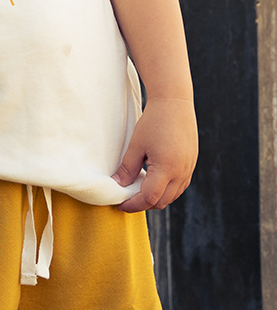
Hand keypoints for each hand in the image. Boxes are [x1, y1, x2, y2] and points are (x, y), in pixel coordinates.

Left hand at [114, 98, 197, 212]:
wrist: (174, 104)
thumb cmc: (153, 122)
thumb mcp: (136, 145)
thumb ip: (127, 168)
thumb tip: (118, 185)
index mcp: (166, 169)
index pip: (149, 198)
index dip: (133, 205)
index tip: (121, 205)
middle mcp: (181, 173)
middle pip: (162, 201)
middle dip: (143, 204)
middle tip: (126, 200)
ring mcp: (188, 169)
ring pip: (172, 195)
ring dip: (155, 198)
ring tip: (137, 192)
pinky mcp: (191, 164)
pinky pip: (179, 186)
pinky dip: (166, 190)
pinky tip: (152, 182)